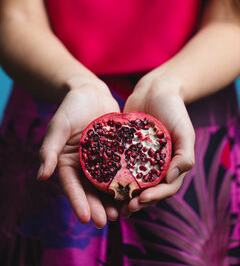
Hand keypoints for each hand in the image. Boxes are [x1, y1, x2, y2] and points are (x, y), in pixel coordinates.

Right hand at [37, 78, 121, 227]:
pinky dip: (126, 182)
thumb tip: (41, 177)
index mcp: (67, 162)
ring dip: (112, 200)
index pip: (71, 186)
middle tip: (106, 221)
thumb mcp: (58, 126)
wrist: (92, 92)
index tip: (84, 219)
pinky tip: (134, 192)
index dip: (77, 203)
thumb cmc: (71, 107)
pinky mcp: (116, 153)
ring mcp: (101, 160)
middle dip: (96, 207)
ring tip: (120, 214)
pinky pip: (121, 170)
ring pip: (106, 184)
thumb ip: (49, 150)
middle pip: (89, 190)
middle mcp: (84, 165)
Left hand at [121, 70, 194, 214]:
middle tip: (125, 209)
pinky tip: (102, 180)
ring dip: (124, 195)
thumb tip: (172, 178)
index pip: (166, 187)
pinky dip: (113, 175)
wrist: (155, 90)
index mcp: (172, 164)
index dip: (155, 197)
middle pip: (148, 189)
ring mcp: (140, 157)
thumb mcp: (185, 131)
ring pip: (133, 181)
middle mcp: (156, 164)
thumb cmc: (174, 109)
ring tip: (113, 203)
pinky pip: (120, 164)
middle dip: (138, 201)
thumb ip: (185, 155)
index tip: (141, 200)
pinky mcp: (126, 149)